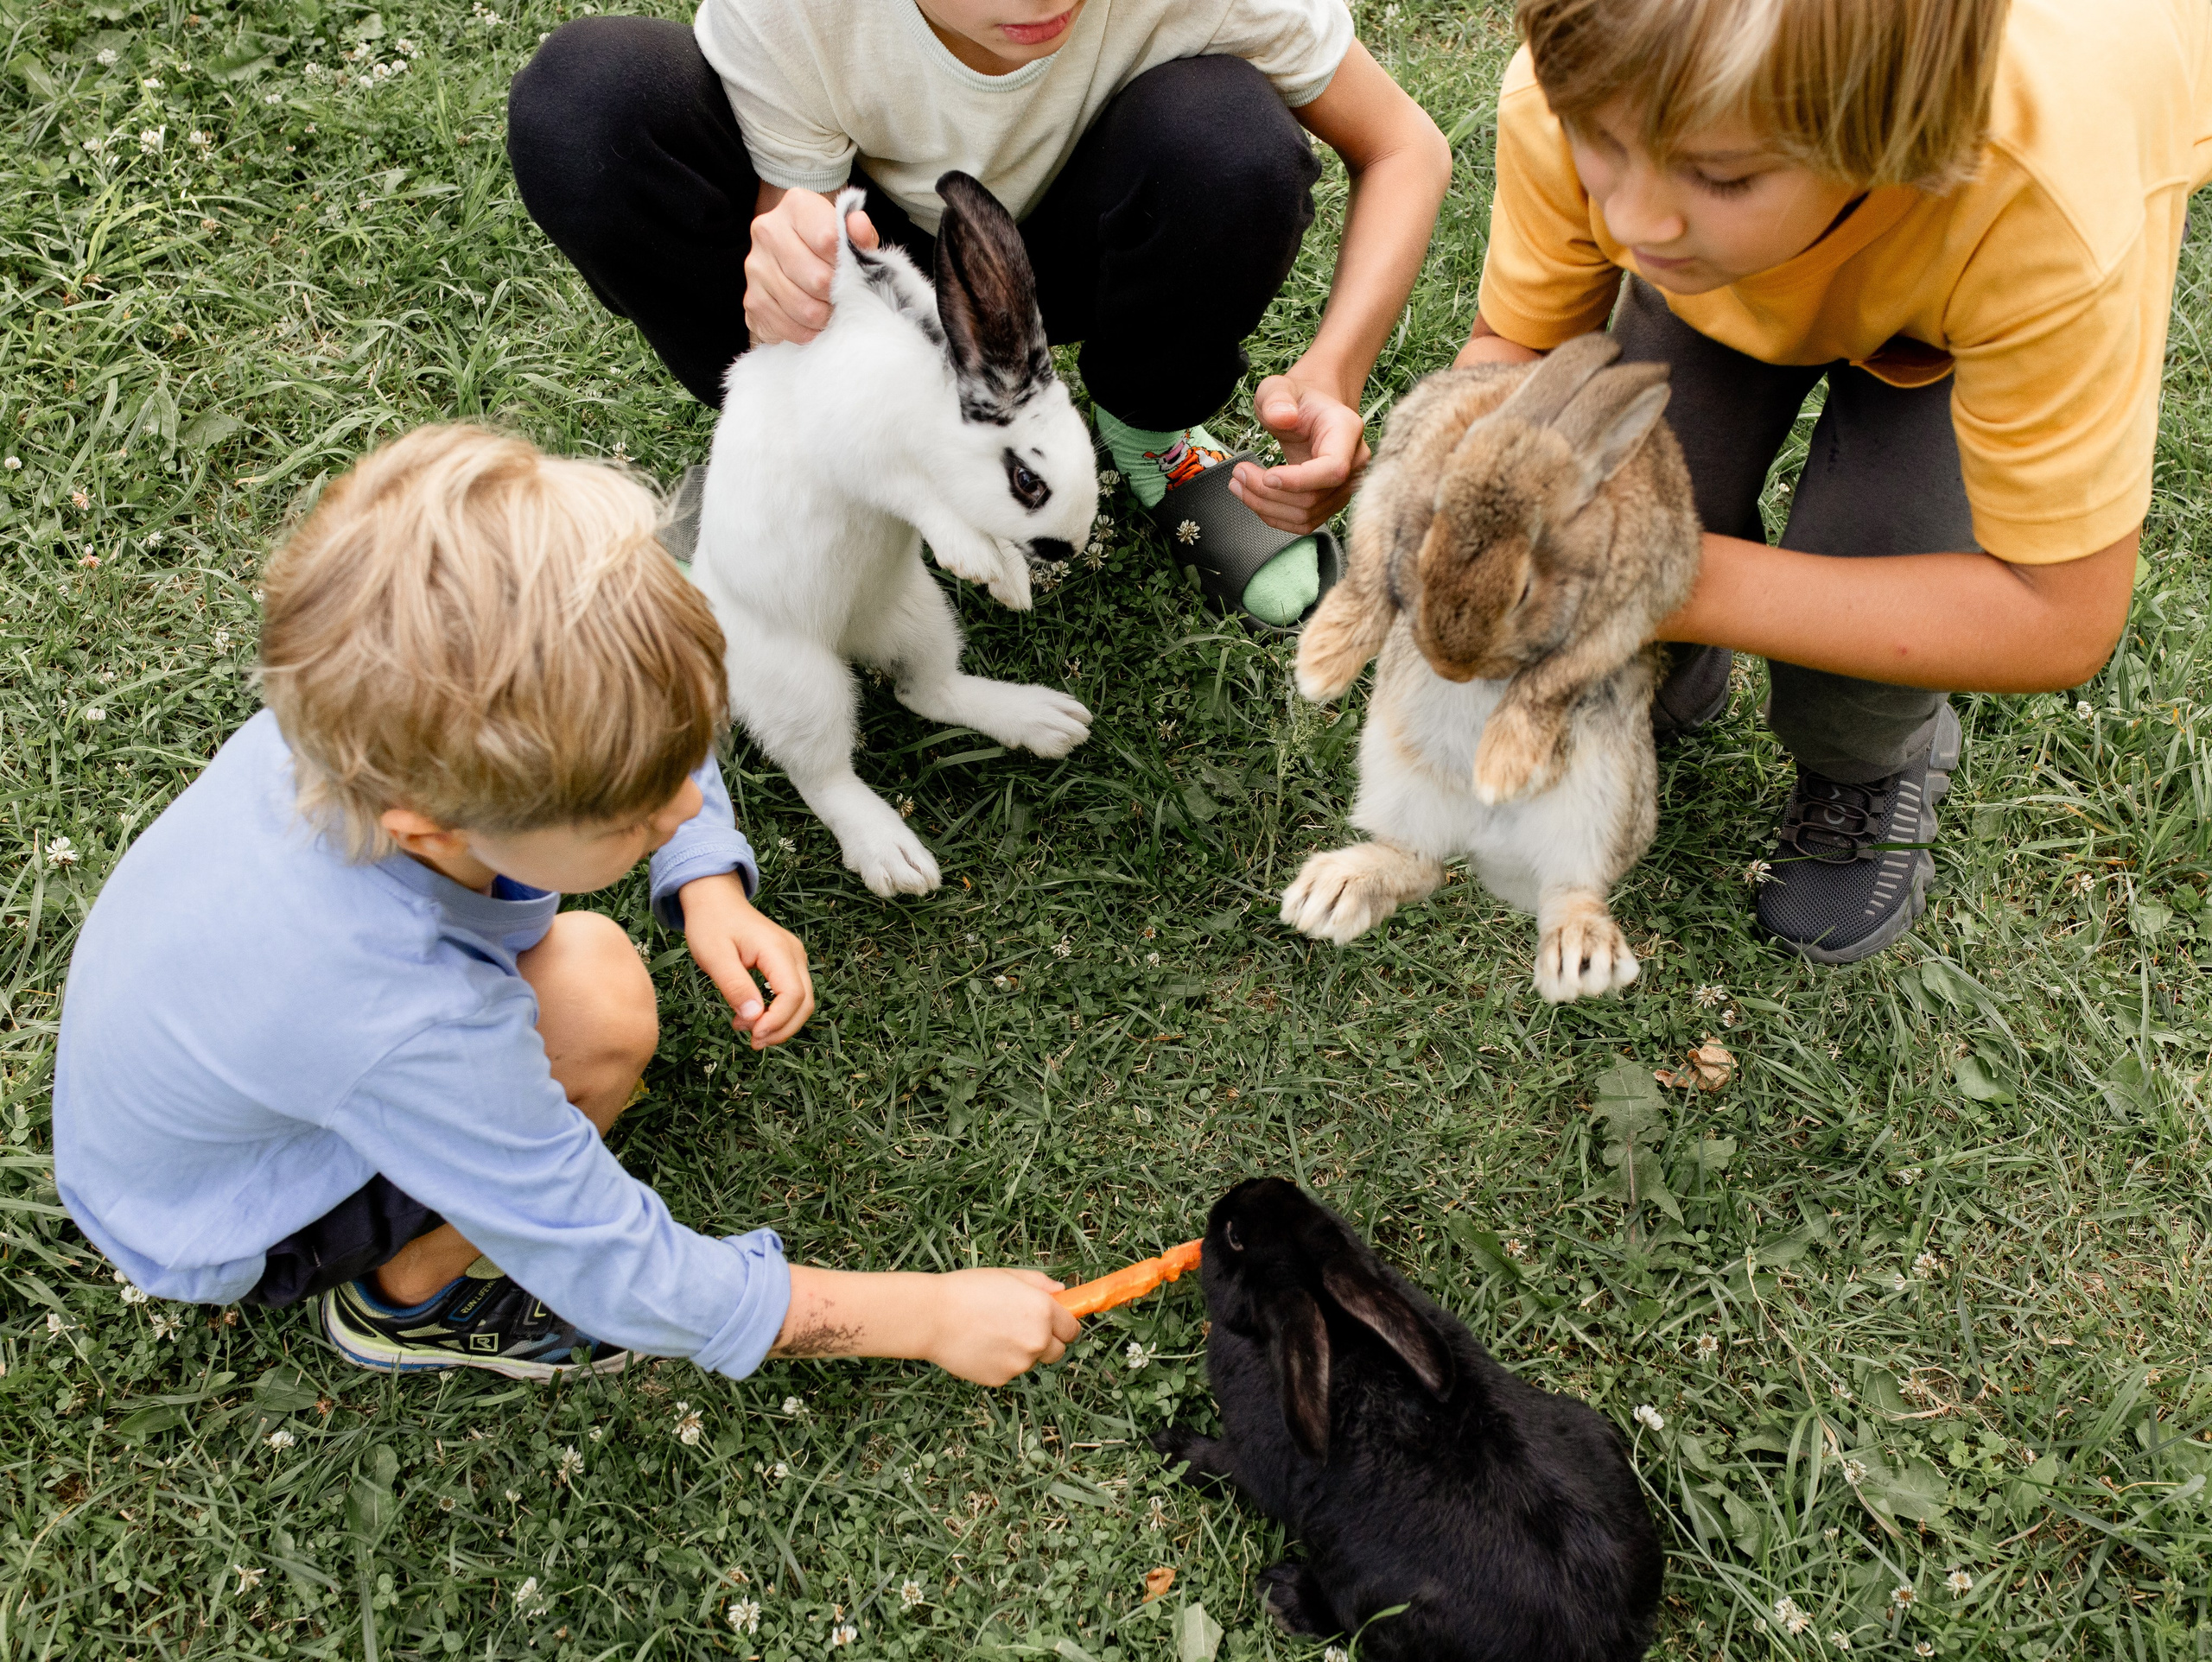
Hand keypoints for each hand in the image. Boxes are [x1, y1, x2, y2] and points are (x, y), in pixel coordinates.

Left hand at [677, 873, 814, 1047]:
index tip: (752, 1036)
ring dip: (780, 1023)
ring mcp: (794, 958)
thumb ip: (735, 987)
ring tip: (748, 1030)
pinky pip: (793, 994)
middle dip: (782, 1029)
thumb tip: (754, 1019)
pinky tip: (753, 1016)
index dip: (777, 1022)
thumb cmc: (711, 924)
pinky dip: (778, 1012)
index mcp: (778, 950)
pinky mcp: (788, 963)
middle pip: (805, 1002)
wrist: (715, 900)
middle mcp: (794, 954)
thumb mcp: (714, 957)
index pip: (793, 995)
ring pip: (802, 1002)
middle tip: (752, 1042)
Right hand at [744, 186, 878, 346]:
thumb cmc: (831, 250)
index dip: (846, 263)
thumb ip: (860, 234)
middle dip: (836, 294)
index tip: (851, 270)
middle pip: (816, 278)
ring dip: (824, 316)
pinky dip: (807, 332)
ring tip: (829, 308)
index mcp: (796, 206)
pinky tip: (813, 322)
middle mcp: (768, 231)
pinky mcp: (752, 299)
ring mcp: (755, 266)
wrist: (800, 265)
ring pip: (803, 308)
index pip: (828, 239)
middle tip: (841, 295)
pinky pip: (787, 327)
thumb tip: (858, 226)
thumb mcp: (852, 238)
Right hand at [924, 1268, 1078, 1385]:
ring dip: (1020, 1351)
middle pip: (1058, 1351)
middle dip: (1047, 1342)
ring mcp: (1020, 1363)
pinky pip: (1009, 1370)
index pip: (1072, 1329)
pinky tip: (980, 1345)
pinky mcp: (1001, 1379)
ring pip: (1030, 1361)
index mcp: (1043, 1311)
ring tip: (991, 1332)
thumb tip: (1062, 1291)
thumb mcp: (1008, 1275)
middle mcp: (1038, 1340)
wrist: (932, 1317)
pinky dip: (1000, 1362)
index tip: (1056, 1324)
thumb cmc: (967, 1290)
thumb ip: (1040, 1283)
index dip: (1064, 1325)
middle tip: (1021, 1328)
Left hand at [1229, 368, 1371, 532]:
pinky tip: (1254, 498)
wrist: (1310, 411)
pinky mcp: (1330, 502)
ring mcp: (1344, 486)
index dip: (1299, 480)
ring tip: (1239, 484)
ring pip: (1306, 515)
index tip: (1267, 476)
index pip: (1332, 468)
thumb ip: (1277, 397)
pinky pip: (1303, 522)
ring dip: (1265, 506)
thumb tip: (1283, 416)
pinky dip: (1273, 515)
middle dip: (1268, 493)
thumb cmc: (1296, 399)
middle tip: (1238, 473)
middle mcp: (1354, 463)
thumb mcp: (1278, 388)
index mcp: (1347, 431)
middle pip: (1313, 497)